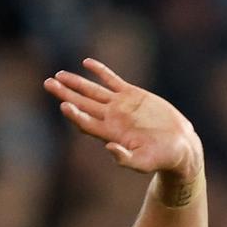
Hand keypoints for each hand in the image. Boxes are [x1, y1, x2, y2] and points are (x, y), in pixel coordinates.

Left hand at [44, 58, 202, 180]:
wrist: (178, 146)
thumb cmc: (161, 159)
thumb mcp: (144, 163)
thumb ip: (126, 158)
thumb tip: (109, 147)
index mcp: (111, 134)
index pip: (86, 122)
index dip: (74, 114)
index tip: (63, 105)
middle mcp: (111, 119)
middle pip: (82, 104)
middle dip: (65, 93)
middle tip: (48, 83)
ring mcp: (120, 106)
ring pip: (93, 91)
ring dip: (76, 83)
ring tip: (58, 75)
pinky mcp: (133, 95)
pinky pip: (112, 80)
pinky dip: (100, 72)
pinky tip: (86, 63)